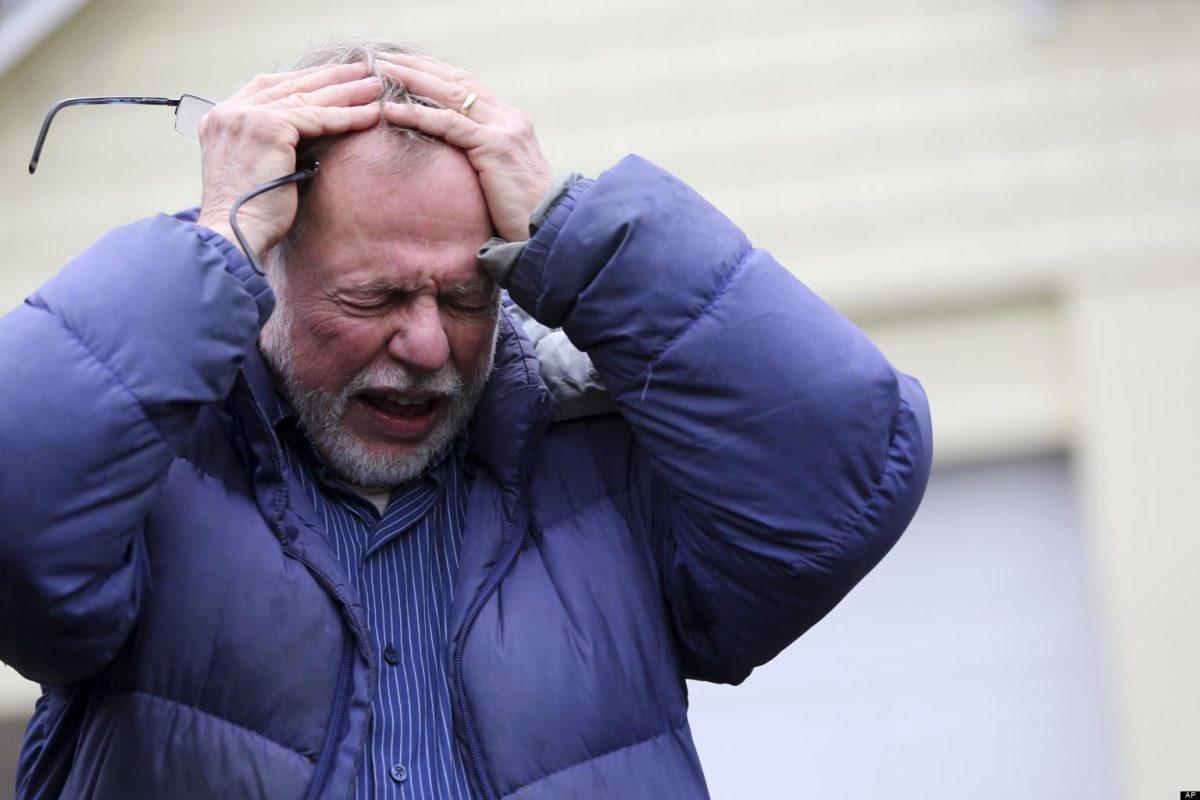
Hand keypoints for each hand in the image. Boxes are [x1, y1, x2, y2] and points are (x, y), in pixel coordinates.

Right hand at [196, 63, 382, 260]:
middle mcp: (230, 111)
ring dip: (347, 91)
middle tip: (363, 72)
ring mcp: (247, 116)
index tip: (333, 76)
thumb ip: (268, 146)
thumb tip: (302, 138)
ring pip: (308, 98)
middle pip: (291, 86)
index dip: (303, 79)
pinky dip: (348, 116)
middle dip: (331, 78)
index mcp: (220, 118)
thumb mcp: (253, 168)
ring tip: (376, 85)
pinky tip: (373, 113)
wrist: (234, 233)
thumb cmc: (248, 215)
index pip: (267, 86)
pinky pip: (318, 118)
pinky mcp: (270, 128)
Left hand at [377, 54, 553, 241]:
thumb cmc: (523, 214)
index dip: (435, 72)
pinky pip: (448, 124)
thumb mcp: (502, 178)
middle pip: (457, 82)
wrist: (551, 229)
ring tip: (382, 73)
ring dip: (412, 80)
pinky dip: (417, 114)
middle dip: (419, 67)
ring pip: (451, 94)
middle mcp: (509, 119)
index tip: (406, 65)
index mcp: (511, 123)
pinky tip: (391, 110)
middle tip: (385, 59)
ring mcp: (504, 130)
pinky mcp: (495, 147)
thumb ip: (482, 159)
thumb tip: (452, 160)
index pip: (469, 86)